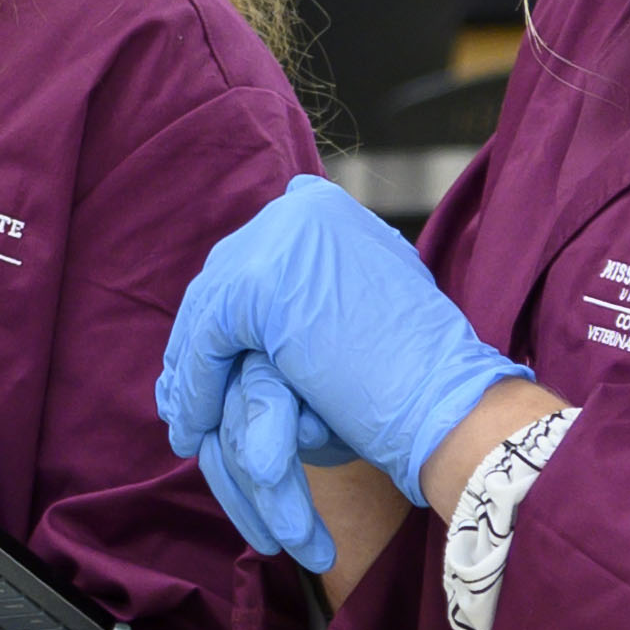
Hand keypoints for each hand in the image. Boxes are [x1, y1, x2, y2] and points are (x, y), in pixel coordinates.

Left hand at [156, 179, 528, 551]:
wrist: (443, 398)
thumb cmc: (412, 366)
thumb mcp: (360, 292)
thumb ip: (313, 275)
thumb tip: (261, 272)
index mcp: (320, 206)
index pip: (252, 253)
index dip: (228, 308)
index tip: (214, 354)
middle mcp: (297, 209)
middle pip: (223, 276)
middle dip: (203, 336)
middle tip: (185, 389)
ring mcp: (278, 241)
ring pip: (209, 309)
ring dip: (192, 368)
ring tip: (185, 416)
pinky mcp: (260, 287)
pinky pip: (206, 341)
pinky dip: (196, 385)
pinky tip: (194, 423)